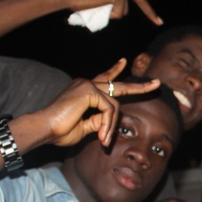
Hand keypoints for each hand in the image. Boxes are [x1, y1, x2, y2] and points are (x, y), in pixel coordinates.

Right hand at [37, 59, 159, 146]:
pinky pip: (109, 108)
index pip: (103, 78)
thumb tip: (110, 120)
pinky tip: (101, 134)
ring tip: (104, 139)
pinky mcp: (89, 90)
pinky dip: (108, 123)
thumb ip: (99, 120)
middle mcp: (86, 83)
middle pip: (118, 85)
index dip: (115, 71)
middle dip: (139, 86)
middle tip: (157, 84)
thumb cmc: (59, 130)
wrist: (43, 129)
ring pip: (114, 104)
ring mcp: (88, 84)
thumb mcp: (85, 127)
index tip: (124, 61)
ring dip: (112, 124)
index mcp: (84, 91)